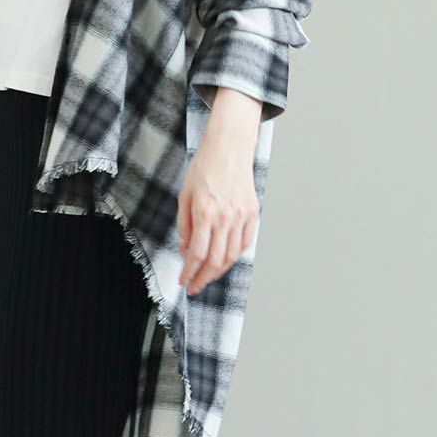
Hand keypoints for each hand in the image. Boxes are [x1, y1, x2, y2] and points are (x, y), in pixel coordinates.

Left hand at [178, 87, 262, 295]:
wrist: (229, 149)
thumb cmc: (204, 168)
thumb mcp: (185, 195)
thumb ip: (184, 224)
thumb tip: (185, 249)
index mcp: (204, 213)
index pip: (196, 254)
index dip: (189, 272)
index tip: (184, 282)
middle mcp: (224, 218)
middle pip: (214, 260)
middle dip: (203, 278)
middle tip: (195, 286)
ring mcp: (241, 216)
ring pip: (231, 255)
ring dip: (219, 270)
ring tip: (208, 276)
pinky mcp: (252, 213)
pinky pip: (245, 242)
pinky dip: (235, 255)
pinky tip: (226, 259)